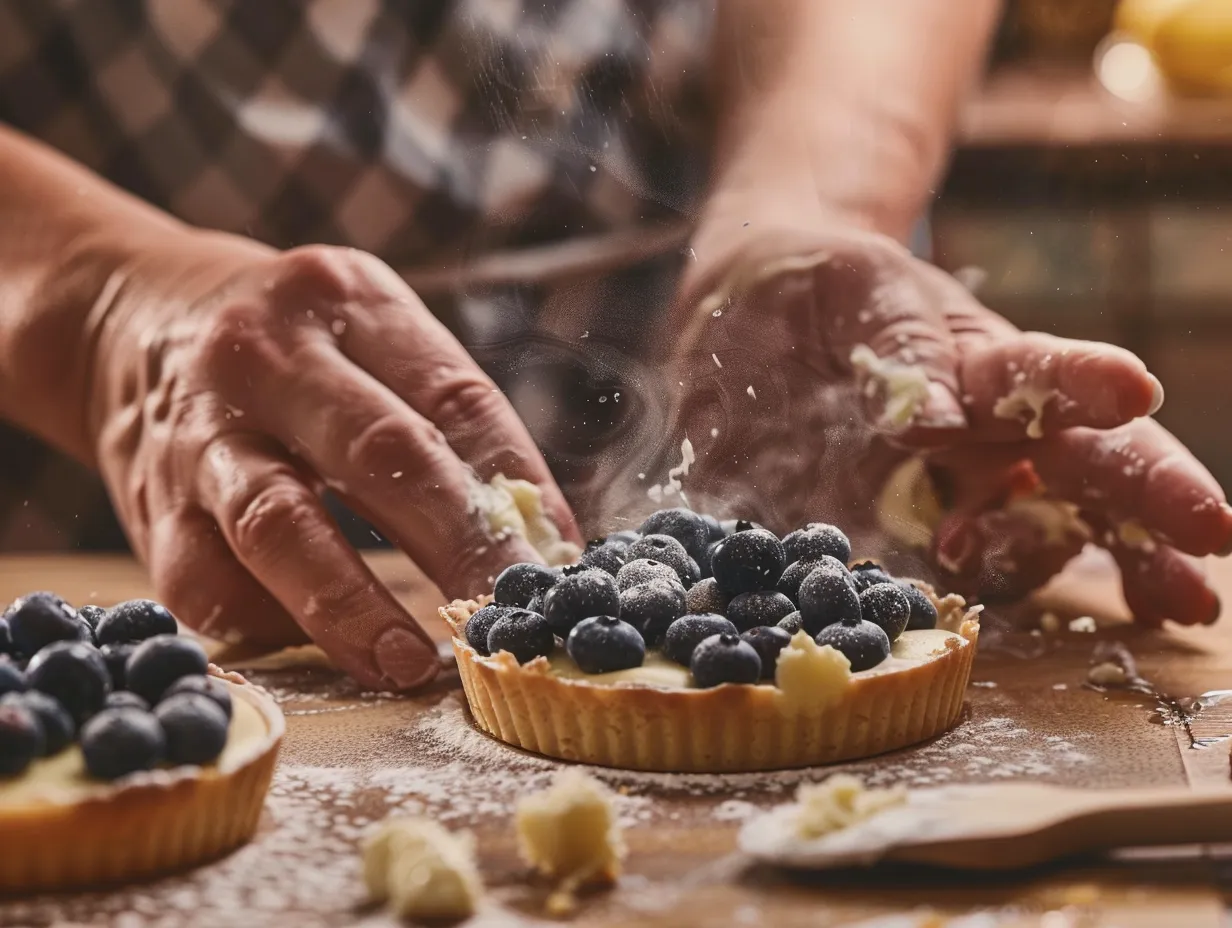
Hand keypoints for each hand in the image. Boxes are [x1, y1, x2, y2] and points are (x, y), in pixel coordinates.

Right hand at [86, 236, 579, 687]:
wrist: (127, 320)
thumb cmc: (293, 345)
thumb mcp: (368, 333)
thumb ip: (446, 417)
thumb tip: (539, 532)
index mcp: (347, 300)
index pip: (455, 397)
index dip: (517, 483)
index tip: (557, 558)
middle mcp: (268, 357)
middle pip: (382, 454)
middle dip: (458, 544)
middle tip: (508, 615)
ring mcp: (202, 432)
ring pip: (281, 527)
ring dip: (353, 607)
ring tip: (409, 663)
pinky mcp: (152, 506)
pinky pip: (210, 584)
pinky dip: (273, 623)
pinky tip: (320, 647)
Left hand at [639, 203, 1231, 625]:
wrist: (746, 320)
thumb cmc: (815, 288)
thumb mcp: (852, 289)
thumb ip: (898, 346)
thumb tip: (938, 419)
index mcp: (980, 366)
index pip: (1047, 378)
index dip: (1090, 386)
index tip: (1133, 392)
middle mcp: (983, 443)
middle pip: (1080, 473)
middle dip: (1149, 507)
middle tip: (1209, 546)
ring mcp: (943, 503)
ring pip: (1031, 541)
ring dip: (1087, 567)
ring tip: (1153, 600)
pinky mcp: (888, 548)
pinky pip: (944, 587)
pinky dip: (977, 609)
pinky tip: (994, 631)